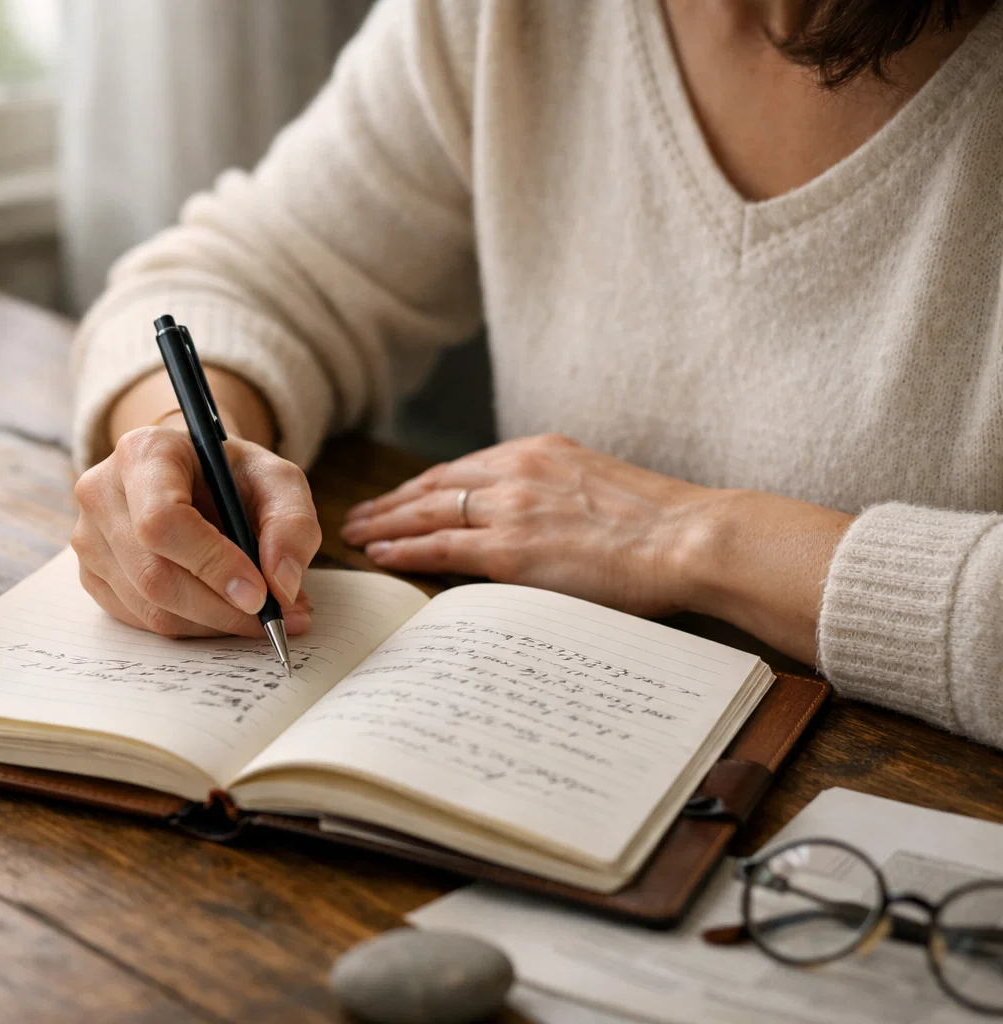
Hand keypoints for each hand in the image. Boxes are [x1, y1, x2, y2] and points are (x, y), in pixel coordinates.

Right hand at [72, 426, 320, 637]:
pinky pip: (142, 621)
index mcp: (143, 453)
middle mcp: (101, 493)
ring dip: (213, 623)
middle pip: (155, 574)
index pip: (162, 520)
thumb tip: (282, 585)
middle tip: (276, 619)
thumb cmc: (231, 475)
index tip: (260, 594)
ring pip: (150, 607)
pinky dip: (192, 627)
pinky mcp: (91, 576)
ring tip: (260, 614)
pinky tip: (222, 611)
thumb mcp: (277, 481)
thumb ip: (292, 524)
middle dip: (221, 608)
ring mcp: (88, 538)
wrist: (192, 476)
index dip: (212, 564)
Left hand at [341, 433, 720, 616]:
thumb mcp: (598, 485)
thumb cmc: (659, 524)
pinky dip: (404, 549)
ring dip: (384, 524)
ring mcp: (510, 509)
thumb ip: (556, 493)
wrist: (689, 538)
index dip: (422, 485)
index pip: (462, 468)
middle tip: (360, 515)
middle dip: (391, 502)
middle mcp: (516, 471)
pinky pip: (440, 548)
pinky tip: (381, 554)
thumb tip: (534, 521)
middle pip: (432, 485)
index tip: (399, 497)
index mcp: (538, 452)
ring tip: (357, 535)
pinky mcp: (510, 549)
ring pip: (426, 512)